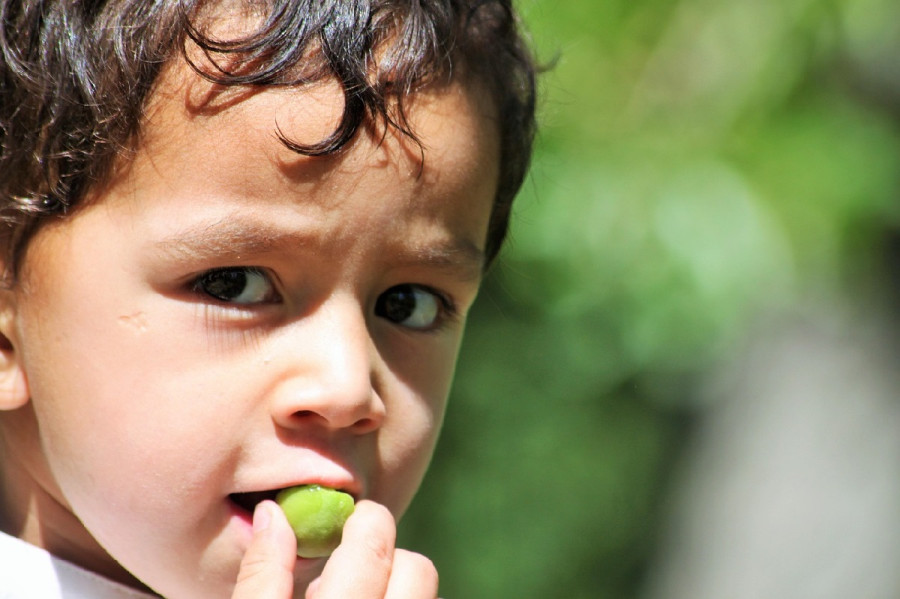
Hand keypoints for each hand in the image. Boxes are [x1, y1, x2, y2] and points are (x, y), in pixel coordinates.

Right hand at [231, 499, 438, 598]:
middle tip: (351, 564)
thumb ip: (261, 575)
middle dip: (388, 555)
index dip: (364, 520)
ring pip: (425, 594)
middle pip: (418, 570)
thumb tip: (273, 511)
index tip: (348, 520)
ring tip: (354, 595)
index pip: (374, 547)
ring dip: (396, 585)